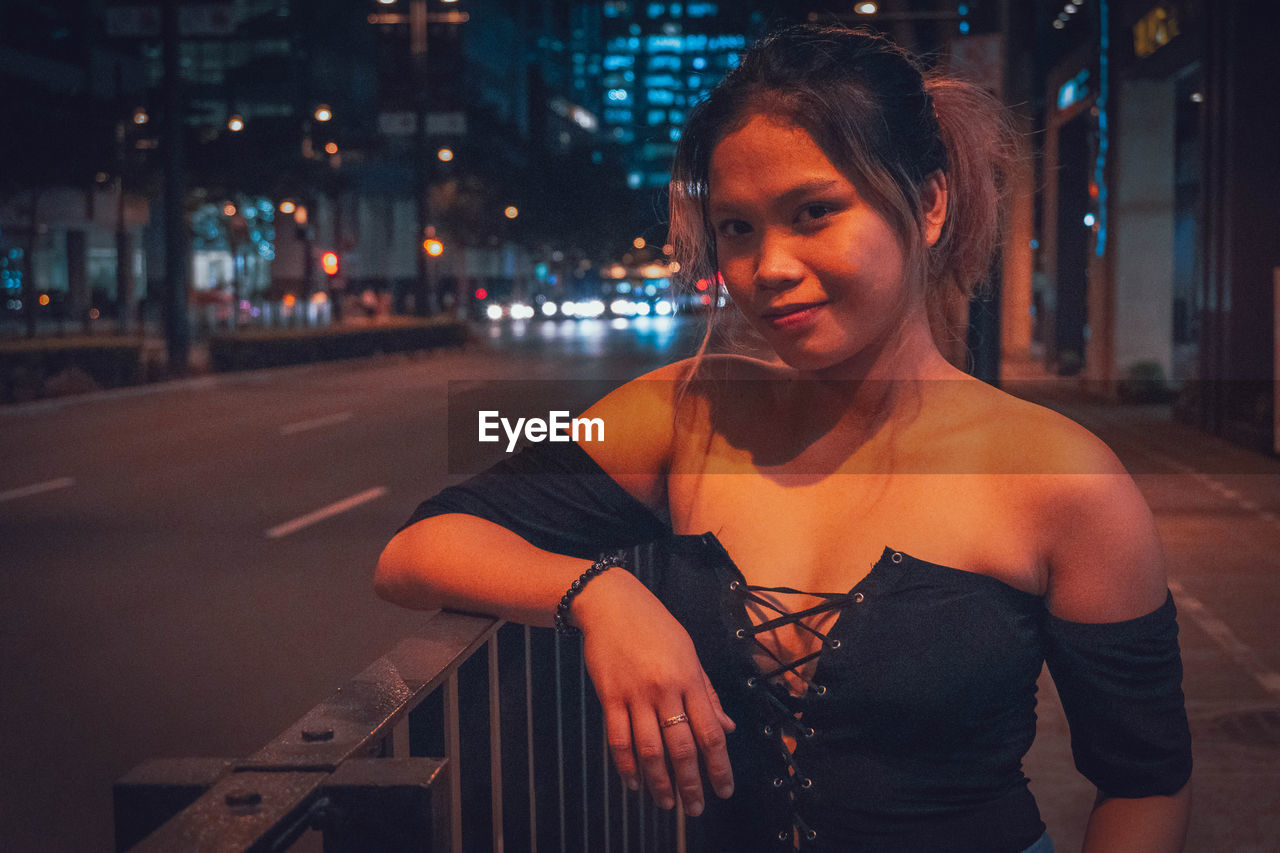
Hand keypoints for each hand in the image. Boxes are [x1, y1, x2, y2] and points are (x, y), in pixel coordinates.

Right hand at [572, 570, 735, 815]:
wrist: (611, 603)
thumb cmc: (655, 625)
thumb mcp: (689, 652)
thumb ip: (707, 692)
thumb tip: (727, 727)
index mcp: (690, 679)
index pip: (710, 732)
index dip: (720, 766)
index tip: (724, 790)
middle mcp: (665, 690)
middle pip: (681, 748)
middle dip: (691, 784)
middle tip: (694, 808)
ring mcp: (635, 694)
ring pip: (649, 750)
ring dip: (659, 782)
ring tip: (666, 803)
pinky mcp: (610, 696)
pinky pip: (618, 739)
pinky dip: (626, 766)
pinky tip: (634, 784)